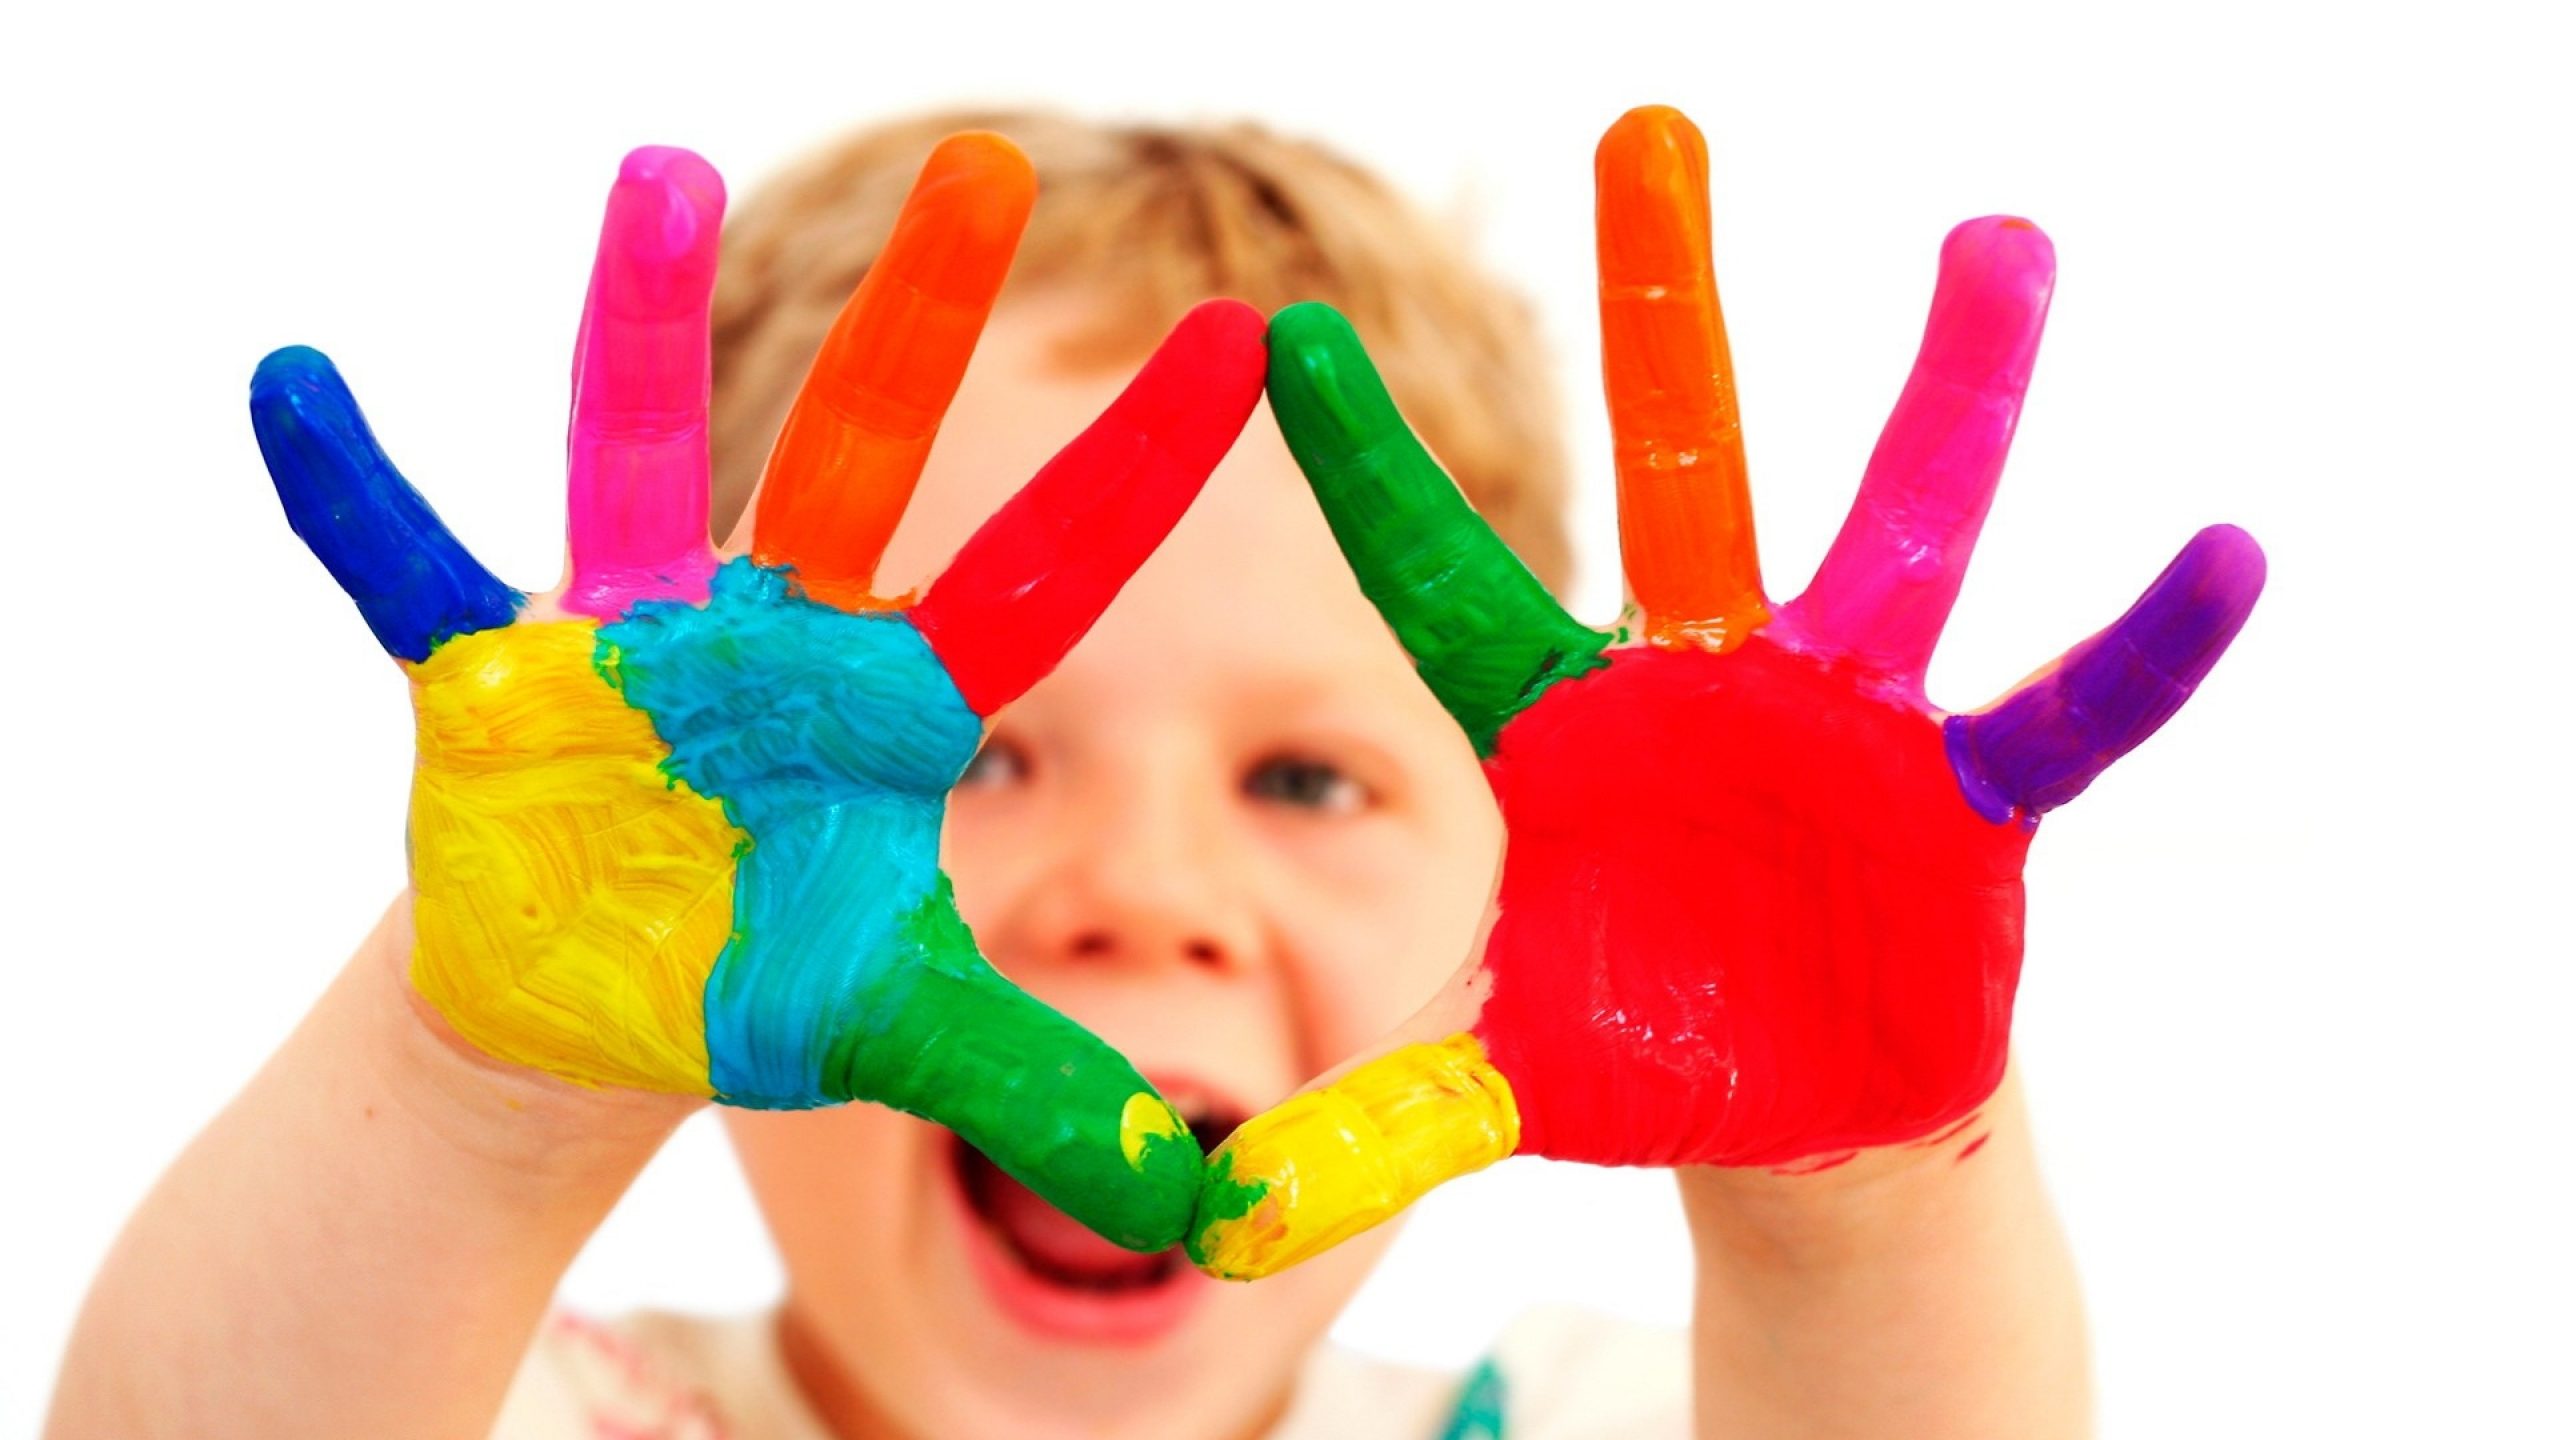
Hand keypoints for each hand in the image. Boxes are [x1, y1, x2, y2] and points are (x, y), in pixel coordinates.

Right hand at [252, 136, 1265, 1249]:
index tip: (1249, 347)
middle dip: (925, 322)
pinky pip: (410, 568)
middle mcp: (774, 634)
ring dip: (641, 325)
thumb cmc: (752, 982)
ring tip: (659, 177)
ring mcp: (633, 640)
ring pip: (636, 452)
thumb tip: (1194, 1193)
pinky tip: (291, 388)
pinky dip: (354, 492)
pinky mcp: (497, 678)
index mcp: (891, 703)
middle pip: (865, 458)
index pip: (1047, 575)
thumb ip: (1037, 1087)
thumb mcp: (899, 1033)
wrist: (582, 1005)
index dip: (1141, 470)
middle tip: (994, 162)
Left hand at [1188, 106, 2263, 1277]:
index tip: (1279, 339)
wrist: (1799, 1100)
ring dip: (1954, 393)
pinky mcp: (1964, 795)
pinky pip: (2063, 714)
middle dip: (1665, 307)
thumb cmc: (1644, 1056)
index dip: (1371, 473)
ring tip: (2003, 243)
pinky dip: (2139, 654)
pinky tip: (2225, 557)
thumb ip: (1377, 1128)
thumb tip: (1214, 1222)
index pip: (1446, 585)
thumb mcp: (1506, 1087)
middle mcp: (1706, 684)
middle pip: (1682, 473)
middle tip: (1648, 126)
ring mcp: (1845, 720)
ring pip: (1899, 530)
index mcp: (1568, 729)